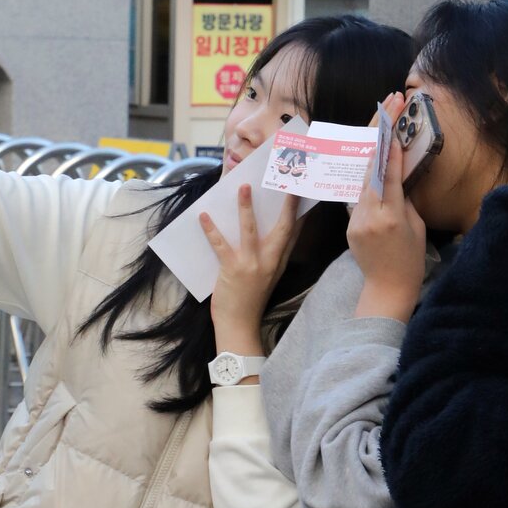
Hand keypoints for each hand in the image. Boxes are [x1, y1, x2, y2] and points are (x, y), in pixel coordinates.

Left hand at [200, 186, 299, 357]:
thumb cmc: (250, 299)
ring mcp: (252, 264)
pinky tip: (204, 215)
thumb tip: (263, 227)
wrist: (239, 325)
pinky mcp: (233, 269)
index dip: (299, 211)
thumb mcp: (268, 275)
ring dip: (245, 207)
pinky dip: (211, 229)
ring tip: (242, 187)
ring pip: (250, 230)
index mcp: (279, 261)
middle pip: (282, 228)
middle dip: (286, 205)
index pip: (293, 232)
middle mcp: (270, 261)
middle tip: (287, 182)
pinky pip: (221, 245)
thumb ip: (270, 253)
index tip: (302, 191)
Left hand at [350, 129, 425, 323]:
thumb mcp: (416, 227)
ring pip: (362, 181)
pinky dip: (366, 181)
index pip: (388, 176)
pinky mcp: (348, 225)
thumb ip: (404, 201)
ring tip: (377, 126)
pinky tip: (371, 160)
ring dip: (370, 154)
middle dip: (378, 137)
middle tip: (385, 109)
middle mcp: (369, 216)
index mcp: (391, 217)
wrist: (387, 289)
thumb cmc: (410, 260)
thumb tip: (395, 180)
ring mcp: (355, 220)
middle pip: (371, 170)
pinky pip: (358, 197)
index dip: (390, 150)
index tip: (392, 127)